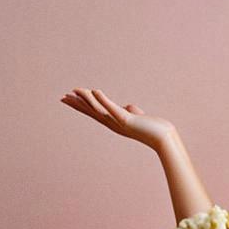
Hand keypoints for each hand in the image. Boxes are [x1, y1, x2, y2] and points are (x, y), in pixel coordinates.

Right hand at [59, 87, 176, 150]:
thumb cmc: (153, 128)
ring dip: (86, 99)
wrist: (164, 138)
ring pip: (98, 109)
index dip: (81, 105)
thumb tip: (128, 107)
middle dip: (77, 104)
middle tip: (63, 97)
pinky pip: (113, 109)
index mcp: (114, 122)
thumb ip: (130, 111)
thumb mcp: (138, 116)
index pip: (94, 111)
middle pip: (91, 111)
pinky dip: (104, 100)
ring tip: (75, 90)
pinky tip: (95, 90)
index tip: (69, 98)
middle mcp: (114, 124)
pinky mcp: (127, 120)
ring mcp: (119, 122)